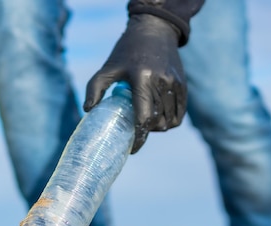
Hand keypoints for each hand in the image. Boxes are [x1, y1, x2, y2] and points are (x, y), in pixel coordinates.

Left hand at [84, 14, 186, 153]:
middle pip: (156, 122)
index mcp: (142, 78)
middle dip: (145, 132)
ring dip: (157, 128)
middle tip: (134, 130)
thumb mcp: (108, 67)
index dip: (138, 138)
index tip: (132, 149)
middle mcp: (161, 82)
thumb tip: (87, 111)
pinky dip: (169, 122)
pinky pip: (179, 114)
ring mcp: (175, 84)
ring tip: (145, 121)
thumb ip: (94, 88)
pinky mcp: (183, 85)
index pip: (143, 118)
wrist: (155, 30)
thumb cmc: (127, 51)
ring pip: (169, 121)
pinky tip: (158, 119)